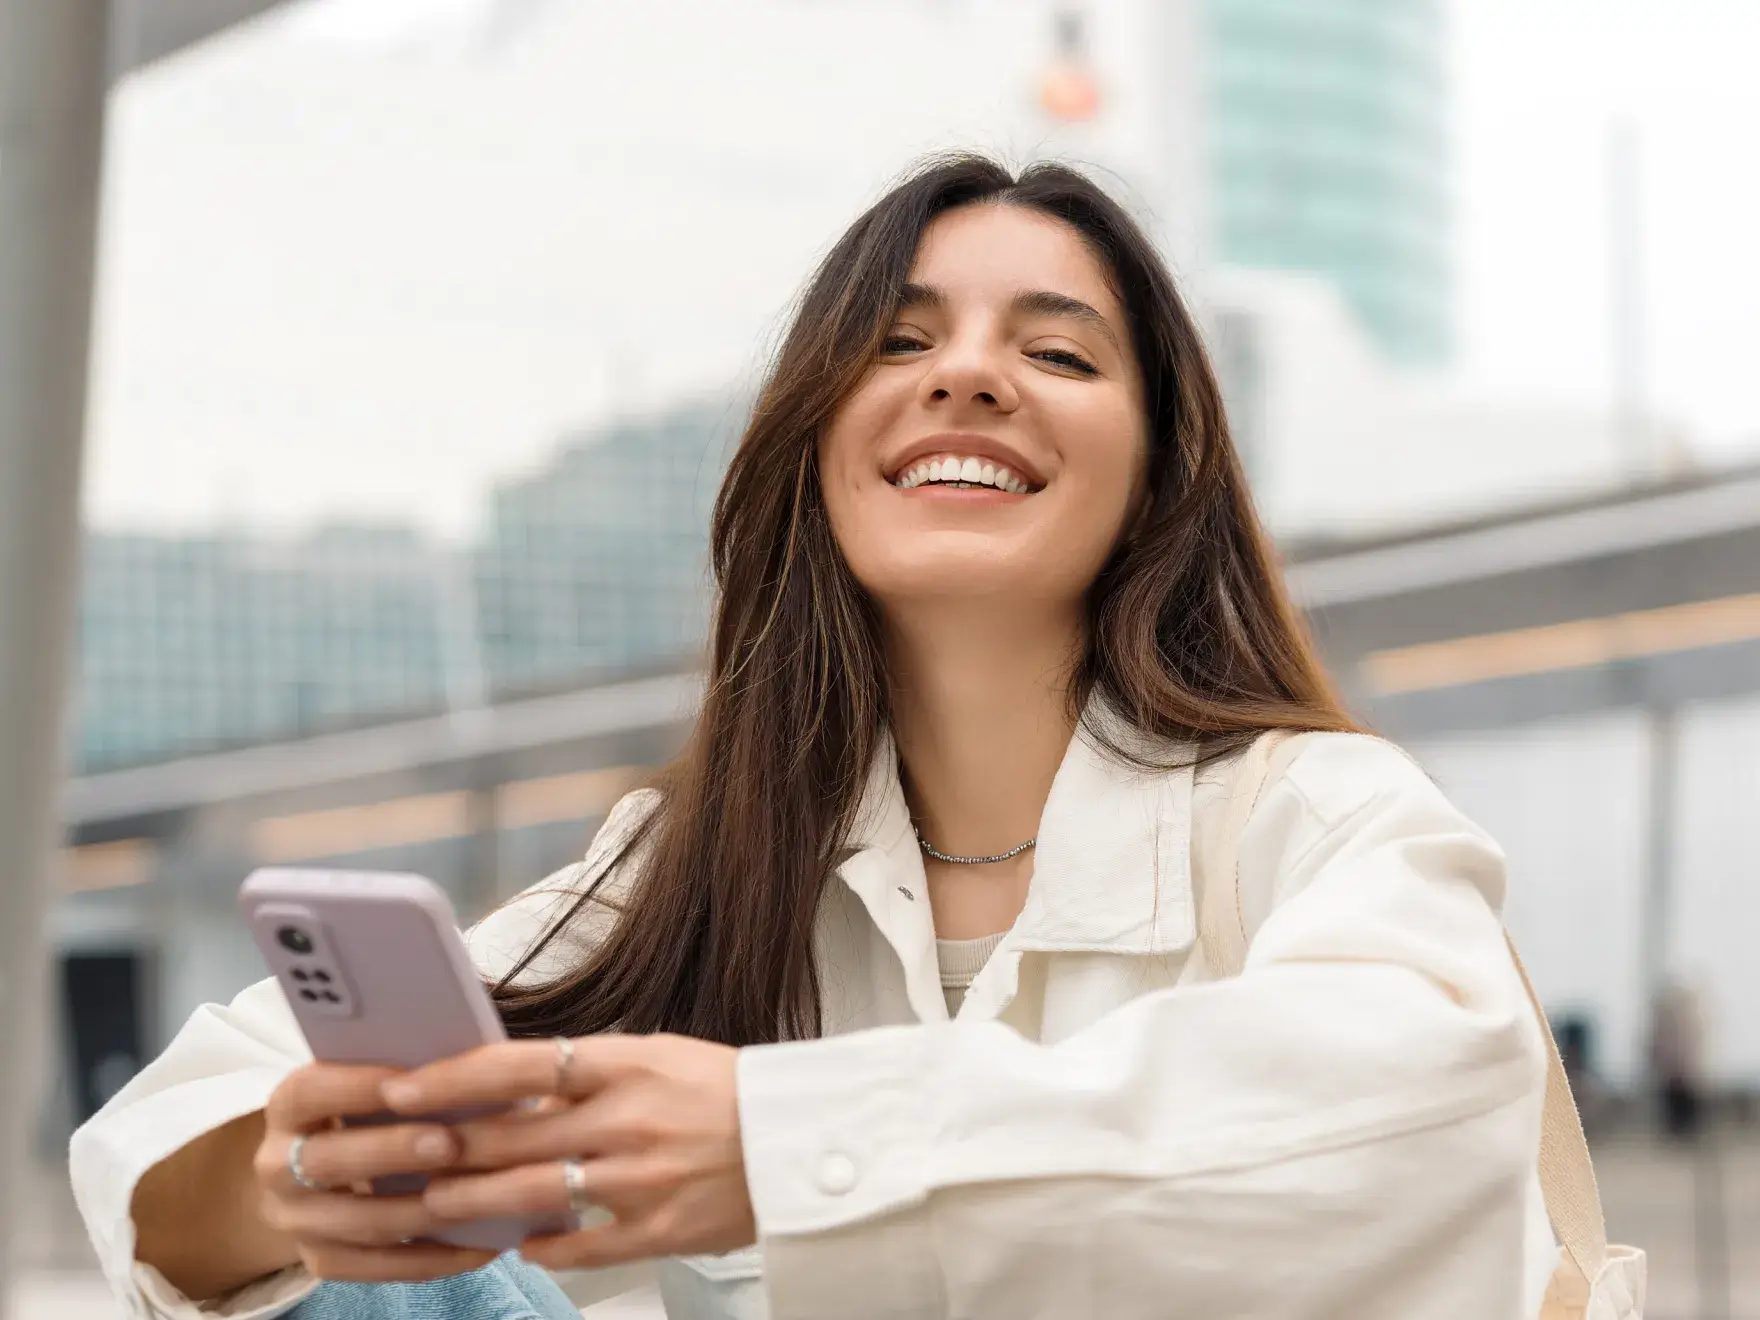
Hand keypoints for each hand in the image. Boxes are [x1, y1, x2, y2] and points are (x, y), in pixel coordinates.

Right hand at [255, 1063, 495, 1280]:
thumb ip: (400, 1079)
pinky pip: (376, 1266)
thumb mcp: (366, 1085)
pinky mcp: (321, 1260)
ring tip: (479, 1197)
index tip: (412, 1078)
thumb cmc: (366, 1110)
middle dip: (392, 1152)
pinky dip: (432, 1258)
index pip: (308, 1093)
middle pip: (328, 1161)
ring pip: (358, 1221)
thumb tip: (461, 1070)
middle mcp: (277, 1165)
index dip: (356, 1087)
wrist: (319, 1173)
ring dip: (421, 1211)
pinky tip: (480, 1246)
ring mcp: (296, 1220)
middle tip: (449, 1144)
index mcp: (287, 1107)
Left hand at [381, 1034, 754, 1268]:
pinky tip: (516, 1242)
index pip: (521, 1064)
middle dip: (444, 1146)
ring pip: (532, 1192)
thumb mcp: (660, 1058)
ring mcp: (641, 1179)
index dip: (455, 1076)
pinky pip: (579, 1244)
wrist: (802, 1142)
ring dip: (473, 1200)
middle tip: (396, 1151)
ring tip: (433, 1202)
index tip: (404, 1087)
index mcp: (630, 1064)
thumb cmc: (728, 1092)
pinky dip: (540, 1244)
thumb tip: (513, 1089)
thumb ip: (589, 1074)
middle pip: (512, 1134)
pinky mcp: (658, 1230)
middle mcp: (629, 1120)